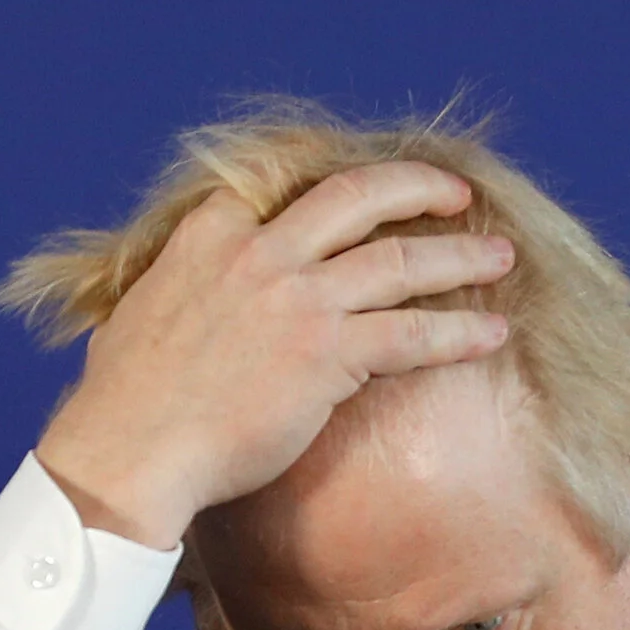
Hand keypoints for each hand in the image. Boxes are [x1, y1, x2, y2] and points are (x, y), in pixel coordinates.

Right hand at [33, 161, 512, 548]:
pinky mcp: (327, 353)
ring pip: (401, 260)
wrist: (129, 449)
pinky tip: (494, 333)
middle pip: (357, 196)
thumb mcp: (143, 308)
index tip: (373, 187)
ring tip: (502, 255)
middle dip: (417, 186)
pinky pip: (412, 335)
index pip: (285, 181)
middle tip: (458, 193)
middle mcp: (261, 253)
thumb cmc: (127, 399)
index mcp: (212, 235)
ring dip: (460, 255)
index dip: (338, 183)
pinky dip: (460, 332)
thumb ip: (185, 284)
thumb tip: (190, 296)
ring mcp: (299, 300)